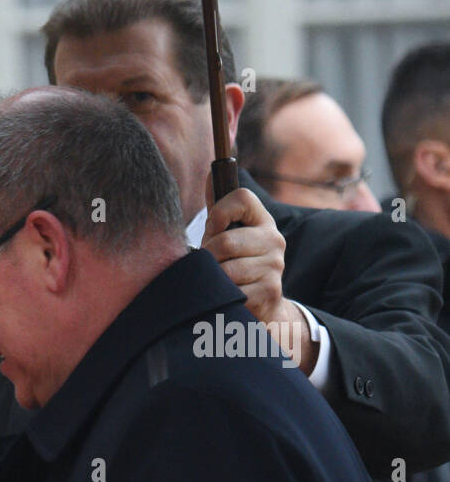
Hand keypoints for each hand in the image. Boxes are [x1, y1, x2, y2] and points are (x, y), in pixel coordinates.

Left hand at [202, 185, 316, 373]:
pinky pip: (231, 292)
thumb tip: (210, 174)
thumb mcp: (229, 235)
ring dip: (212, 279)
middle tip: (209, 266)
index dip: (218, 213)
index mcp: (262, 221)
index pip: (241, 198)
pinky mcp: (269, 292)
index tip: (211, 230)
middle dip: (207, 257)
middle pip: (225, 241)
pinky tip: (226, 297)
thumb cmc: (236, 265)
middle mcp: (274, 240)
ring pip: (225, 270)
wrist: (262, 308)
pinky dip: (221, 297)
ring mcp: (274, 267)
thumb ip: (218, 210)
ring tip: (216, 282)